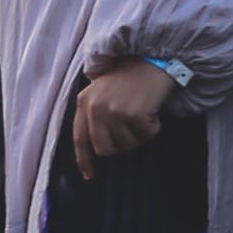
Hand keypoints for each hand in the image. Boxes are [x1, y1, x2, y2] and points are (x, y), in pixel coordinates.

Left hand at [72, 61, 177, 177]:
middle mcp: (95, 107)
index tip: (90, 175)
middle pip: (104, 149)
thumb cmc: (130, 75)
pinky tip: (152, 111)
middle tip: (131, 130)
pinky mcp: (132, 114)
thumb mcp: (101, 90)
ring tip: (141, 114)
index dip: (84, 160)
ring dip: (138, 135)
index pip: (80, 138)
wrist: (151, 57)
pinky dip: (153, 127)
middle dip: (120, 145)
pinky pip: (145, 136)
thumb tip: (96, 147)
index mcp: (84, 101)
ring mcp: (113, 111)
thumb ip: (94, 113)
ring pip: (126, 145)